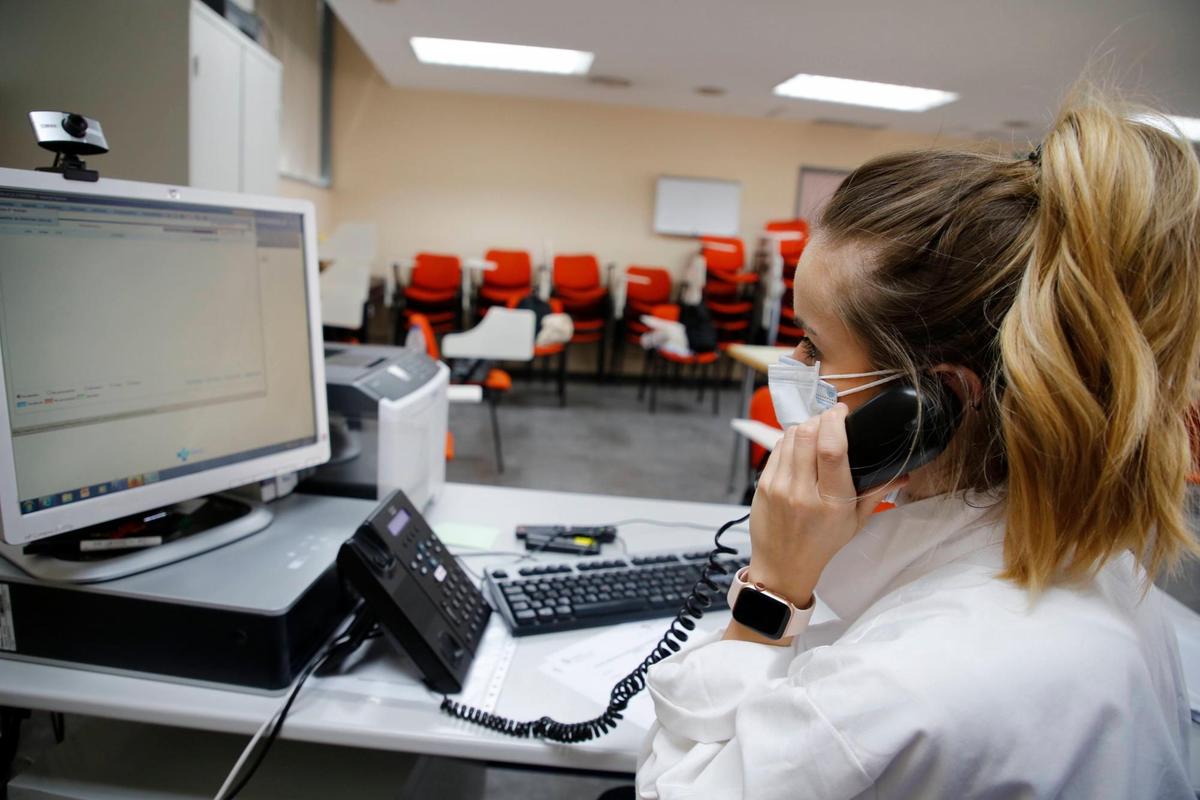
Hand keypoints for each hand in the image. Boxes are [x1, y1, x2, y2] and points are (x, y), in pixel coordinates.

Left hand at [746, 403, 902, 606]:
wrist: (783, 566)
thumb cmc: (821, 544)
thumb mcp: (855, 522)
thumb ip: (877, 493)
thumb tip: (902, 473)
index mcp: (832, 501)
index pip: (832, 449)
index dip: (836, 421)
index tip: (842, 412)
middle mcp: (803, 492)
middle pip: (808, 435)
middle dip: (821, 419)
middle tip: (831, 421)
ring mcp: (780, 486)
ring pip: (791, 437)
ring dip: (806, 427)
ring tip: (817, 433)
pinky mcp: (763, 484)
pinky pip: (777, 448)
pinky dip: (790, 440)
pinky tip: (800, 447)